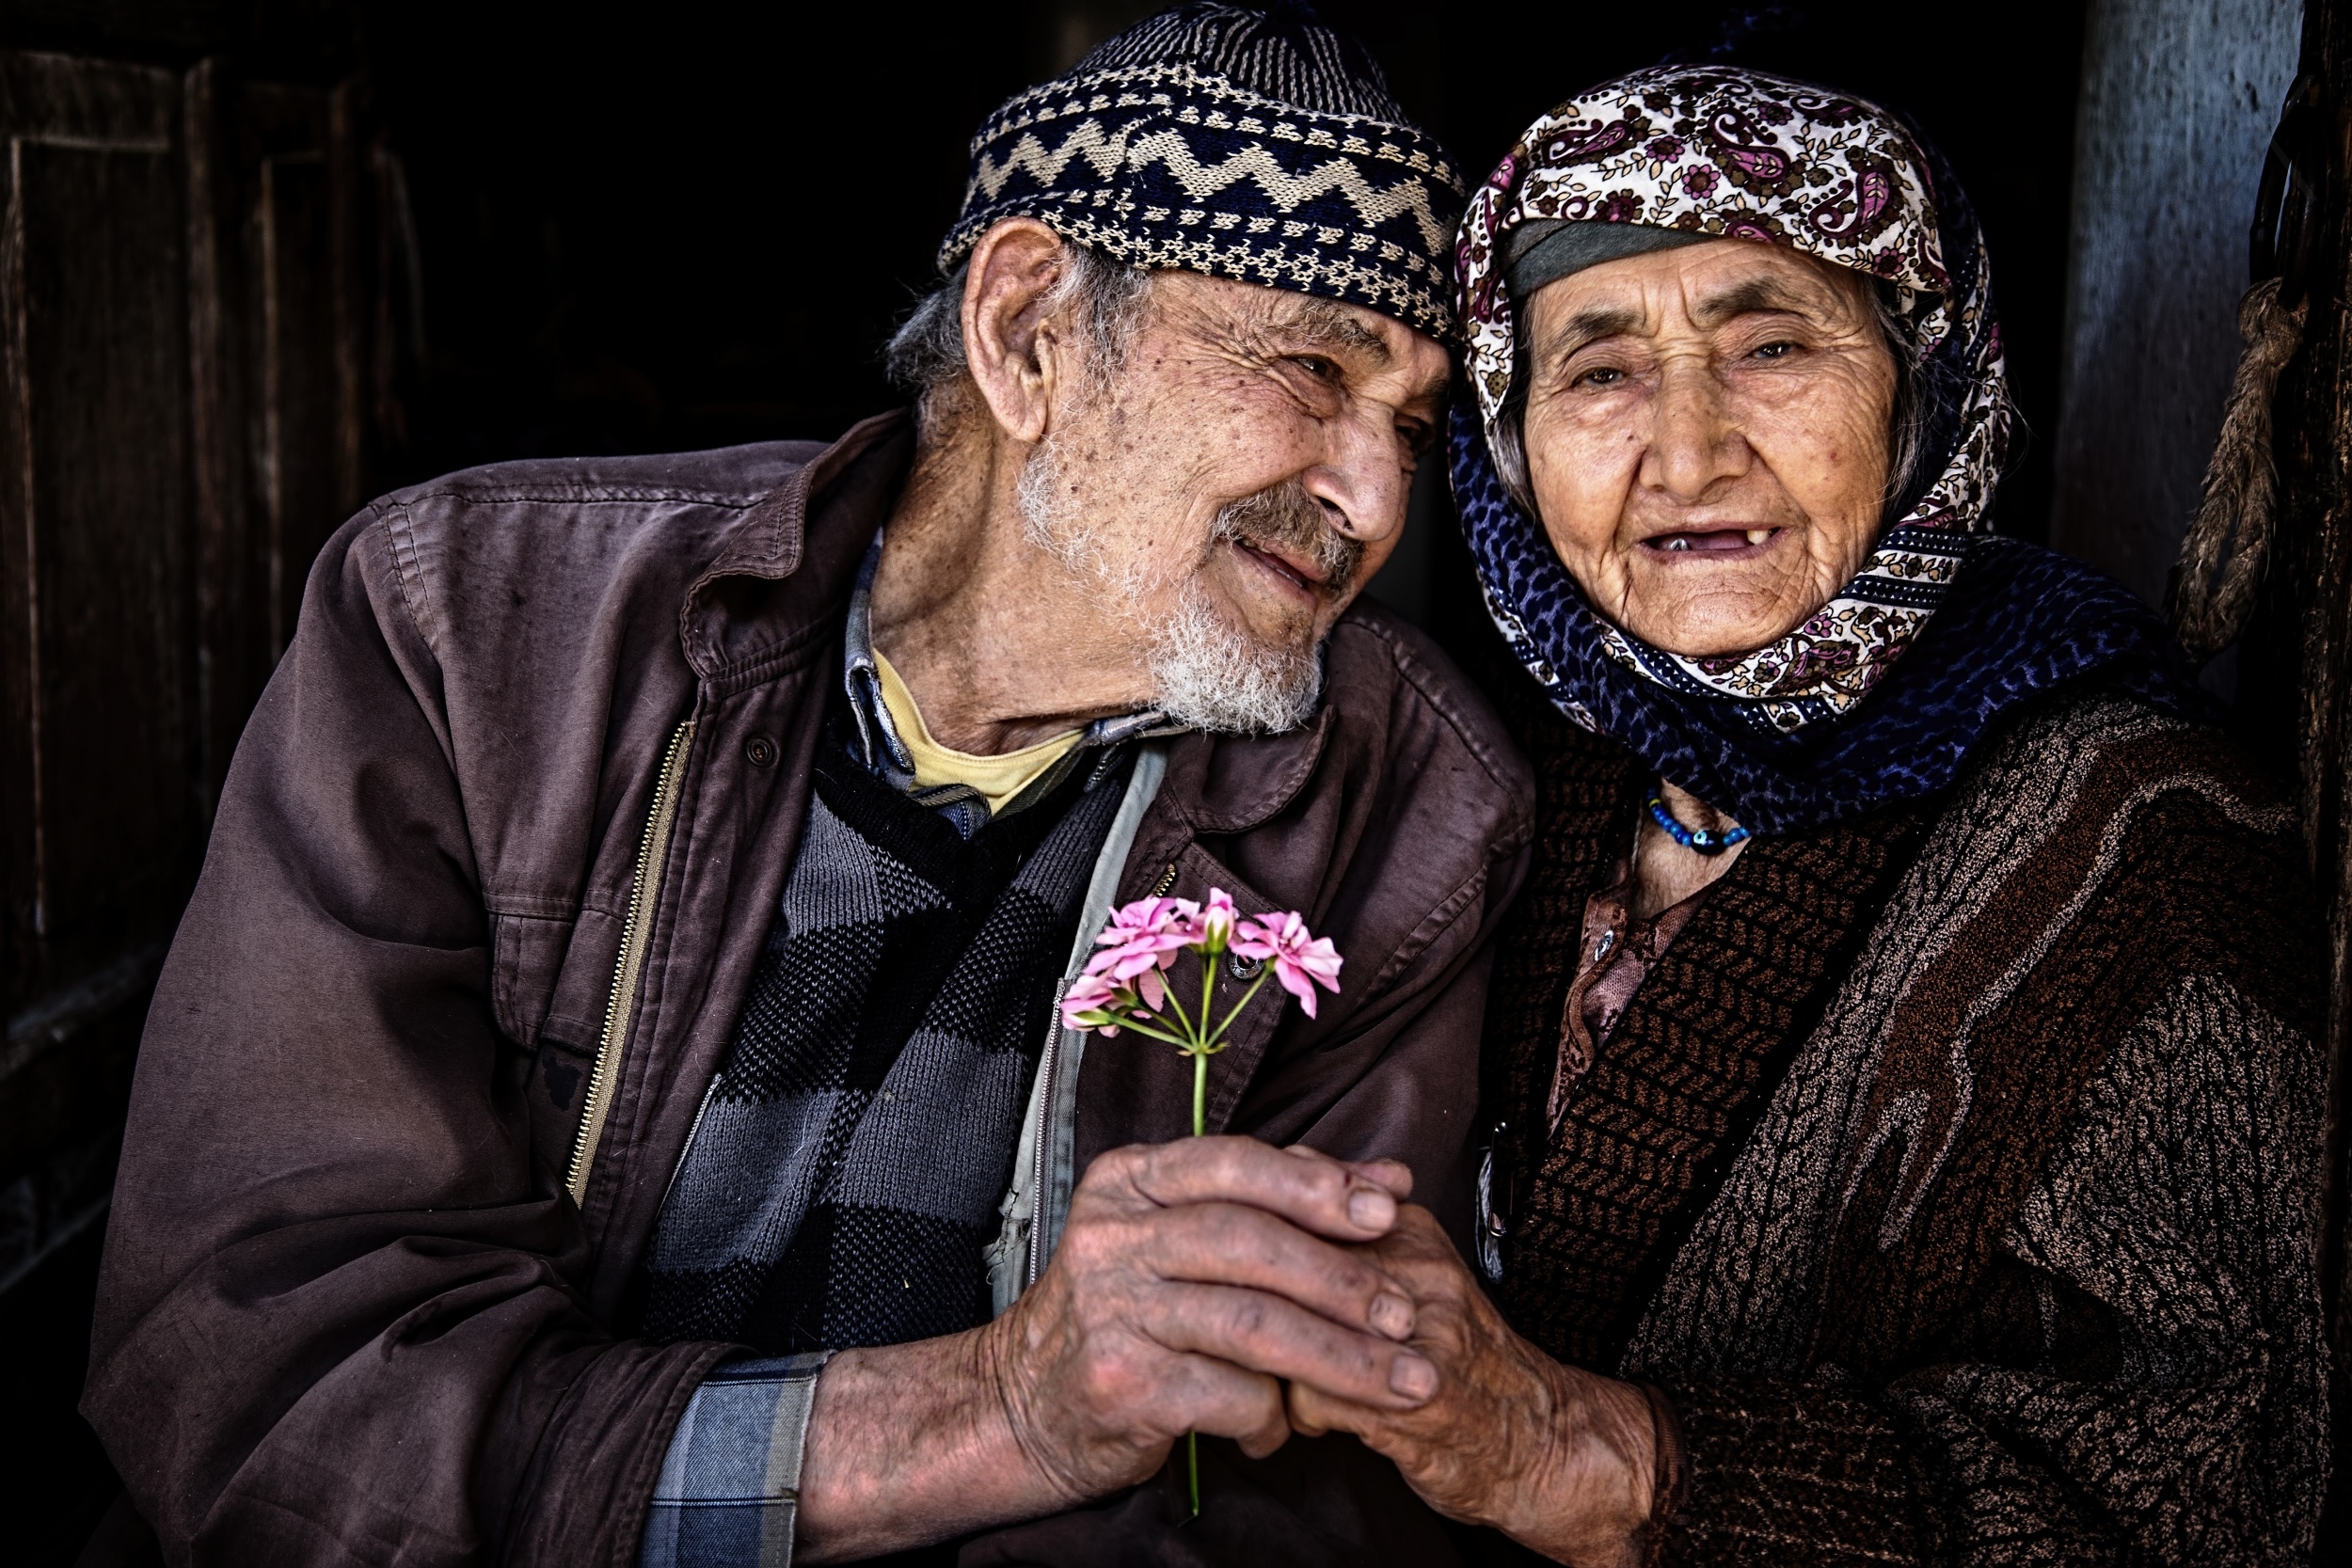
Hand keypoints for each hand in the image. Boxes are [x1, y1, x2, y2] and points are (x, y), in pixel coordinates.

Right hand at [795, 1136, 1442, 1559]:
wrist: (1019, 1405)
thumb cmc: (1124, 1316)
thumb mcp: (1178, 1239)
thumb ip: (1276, 1204)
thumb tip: (1390, 1179)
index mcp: (1129, 1182)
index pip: (1233, 1163)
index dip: (1317, 1183)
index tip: (1389, 1207)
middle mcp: (1112, 1236)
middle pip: (1250, 1242)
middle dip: (1343, 1278)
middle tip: (1406, 1312)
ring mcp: (1110, 1309)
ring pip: (1250, 1323)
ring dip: (1339, 1357)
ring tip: (1400, 1380)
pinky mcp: (1118, 1382)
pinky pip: (1226, 1394)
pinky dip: (1270, 1417)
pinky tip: (1282, 1430)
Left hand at [1286, 1205, 1657, 1567]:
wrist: (1538, 1436)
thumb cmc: (1452, 1354)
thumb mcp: (1410, 1272)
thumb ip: (1346, 1230)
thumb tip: (1268, 1179)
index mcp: (1410, 1231)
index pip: (1300, 1201)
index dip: (1258, 1241)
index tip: (1252, 1272)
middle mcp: (1418, 1271)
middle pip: (1285, 1264)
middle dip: (1259, 1303)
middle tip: (1263, 1330)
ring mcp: (1420, 1333)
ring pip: (1291, 1326)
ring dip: (1278, 1360)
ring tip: (1297, 1376)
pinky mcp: (1415, 1399)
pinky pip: (1311, 1394)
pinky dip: (1302, 1414)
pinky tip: (1326, 1419)